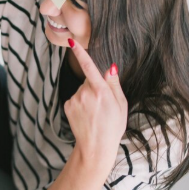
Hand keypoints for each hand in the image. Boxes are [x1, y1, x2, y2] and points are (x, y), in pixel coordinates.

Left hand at [64, 39, 127, 165]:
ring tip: (95, 113)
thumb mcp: (121, 104)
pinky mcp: (67, 106)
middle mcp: (85, 93)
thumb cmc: (113, 126)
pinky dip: (80, 104)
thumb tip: (110, 67)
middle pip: (89, 81)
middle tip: (103, 105)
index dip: (81, 54)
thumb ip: (114, 84)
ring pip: (82, 90)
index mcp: (100, 91)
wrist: (96, 146)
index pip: (89, 67)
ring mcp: (74, 100)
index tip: (72, 43)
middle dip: (95, 87)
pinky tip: (86, 115)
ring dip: (88, 97)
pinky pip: (75, 98)